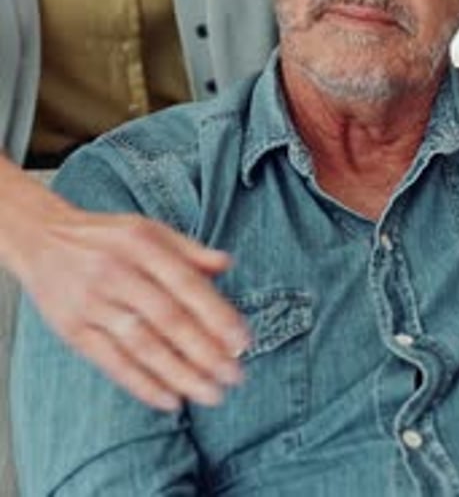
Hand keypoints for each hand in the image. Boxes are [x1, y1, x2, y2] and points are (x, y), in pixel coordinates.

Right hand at [2, 161, 248, 409]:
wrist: (43, 240)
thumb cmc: (106, 237)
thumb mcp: (147, 229)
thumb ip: (188, 249)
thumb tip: (227, 264)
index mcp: (142, 244)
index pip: (186, 283)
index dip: (217, 315)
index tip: (243, 341)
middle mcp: (117, 272)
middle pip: (168, 318)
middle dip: (206, 351)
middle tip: (235, 375)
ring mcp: (93, 303)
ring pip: (143, 345)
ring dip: (180, 374)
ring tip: (211, 394)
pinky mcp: (74, 330)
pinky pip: (112, 362)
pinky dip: (142, 384)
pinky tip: (170, 400)